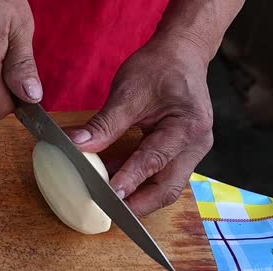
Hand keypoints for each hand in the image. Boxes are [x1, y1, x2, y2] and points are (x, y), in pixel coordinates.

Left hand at [67, 38, 214, 216]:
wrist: (182, 53)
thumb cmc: (159, 67)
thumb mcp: (128, 92)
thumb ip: (104, 124)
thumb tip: (76, 146)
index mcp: (187, 126)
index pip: (155, 160)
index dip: (131, 179)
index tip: (110, 194)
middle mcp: (196, 144)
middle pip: (168, 187)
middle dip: (139, 204)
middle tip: (108, 214)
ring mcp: (191, 151)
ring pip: (165, 186)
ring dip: (137, 195)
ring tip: (106, 202)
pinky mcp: (180, 152)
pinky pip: (160, 174)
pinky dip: (137, 181)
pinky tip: (112, 181)